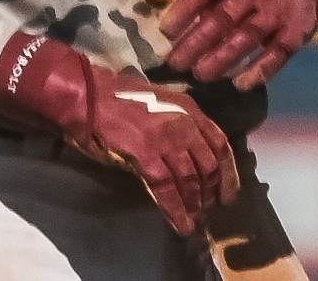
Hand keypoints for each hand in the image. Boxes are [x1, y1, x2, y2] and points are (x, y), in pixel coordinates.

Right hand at [0, 32, 238, 236]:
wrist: (89, 94)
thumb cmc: (120, 97)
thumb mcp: (161, 102)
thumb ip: (180, 122)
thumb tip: (192, 155)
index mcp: (189, 108)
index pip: (221, 144)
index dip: (228, 172)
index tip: (228, 192)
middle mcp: (184, 121)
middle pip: (209, 165)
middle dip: (211, 192)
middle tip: (208, 210)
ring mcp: (167, 137)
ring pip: (191, 180)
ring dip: (195, 205)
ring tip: (194, 221)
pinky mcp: (147, 153)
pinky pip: (169, 189)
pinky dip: (176, 210)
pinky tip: (180, 223)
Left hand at [151, 0, 317, 90]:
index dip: (182, 9)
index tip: (165, 31)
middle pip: (222, 18)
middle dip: (196, 43)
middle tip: (175, 63)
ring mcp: (277, 10)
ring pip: (246, 38)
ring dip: (221, 59)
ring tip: (199, 74)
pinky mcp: (296, 30)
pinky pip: (277, 54)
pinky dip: (259, 71)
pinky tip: (240, 84)